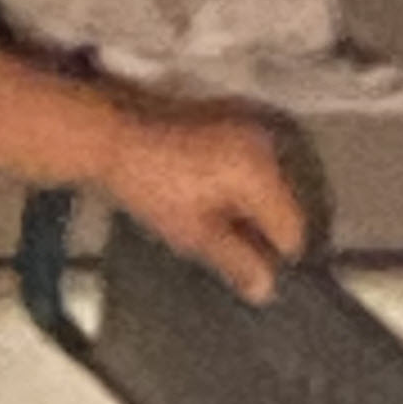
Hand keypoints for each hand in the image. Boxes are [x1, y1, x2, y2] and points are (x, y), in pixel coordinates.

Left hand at [103, 103, 310, 302]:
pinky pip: (254, 158)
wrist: (110, 134)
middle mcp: (265, 143)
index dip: (275, 255)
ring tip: (215, 220)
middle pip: (284, 202)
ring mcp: (249, 124)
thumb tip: (265, 288)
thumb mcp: (193, 234)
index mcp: (260, 173)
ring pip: (270, 181)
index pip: (292, 227)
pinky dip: (242, 180)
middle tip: (230, 246)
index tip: (252, 269)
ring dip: (252, 205)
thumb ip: (235, 261)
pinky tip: (211, 192)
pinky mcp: (232, 115)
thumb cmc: (148, 184)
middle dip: (263, 228)